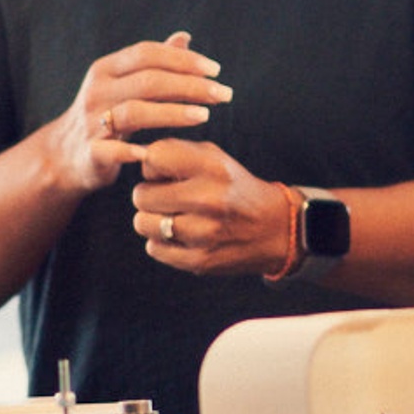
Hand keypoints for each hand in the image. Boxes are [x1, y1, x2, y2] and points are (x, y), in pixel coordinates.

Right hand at [51, 35, 231, 198]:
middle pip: (148, 81)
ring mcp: (91, 122)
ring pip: (135, 112)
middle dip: (191, 86)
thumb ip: (154, 63)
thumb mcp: (124, 84)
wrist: (64, 155)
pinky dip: (134, 152)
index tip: (216, 70)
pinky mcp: (89, 153)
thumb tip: (184, 37)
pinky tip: (157, 152)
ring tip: (205, 116)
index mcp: (106, 69)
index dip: (183, 59)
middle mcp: (97, 91)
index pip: (147, 54)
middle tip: (224, 94)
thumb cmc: (106, 114)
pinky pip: (112, 151)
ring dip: (173, 113)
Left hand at [127, 138, 293, 275]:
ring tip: (174, 216)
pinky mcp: (200, 261)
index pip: (154, 157)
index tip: (166, 173)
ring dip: (152, 220)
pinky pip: (153, 248)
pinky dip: (162, 242)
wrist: (275, 229)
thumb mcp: (216, 159)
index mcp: (214, 168)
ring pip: (142, 223)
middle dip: (149, 195)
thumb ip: (177, 152)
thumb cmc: (235, 189)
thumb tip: (137, 160)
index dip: (153, 166)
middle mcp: (210, 199)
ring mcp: (204, 233)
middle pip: (141, 195)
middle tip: (168, 197)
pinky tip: (182, 236)